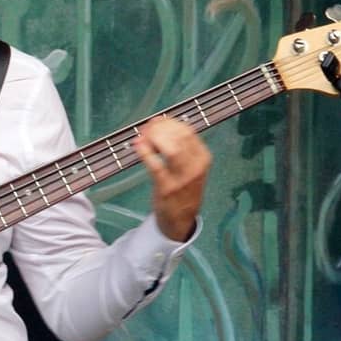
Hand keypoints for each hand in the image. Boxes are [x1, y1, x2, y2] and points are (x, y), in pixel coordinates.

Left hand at [132, 117, 211, 241]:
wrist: (181, 219)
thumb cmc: (182, 188)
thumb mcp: (190, 166)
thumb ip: (179, 146)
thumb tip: (159, 123)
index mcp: (203, 157)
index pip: (187, 131)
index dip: (169, 122)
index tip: (155, 121)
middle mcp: (196, 166)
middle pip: (180, 136)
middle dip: (160, 127)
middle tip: (146, 128)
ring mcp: (182, 178)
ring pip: (172, 148)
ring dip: (154, 138)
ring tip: (143, 137)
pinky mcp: (167, 188)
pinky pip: (156, 166)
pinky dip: (145, 152)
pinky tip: (138, 146)